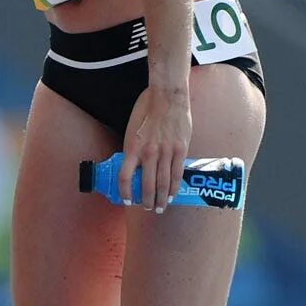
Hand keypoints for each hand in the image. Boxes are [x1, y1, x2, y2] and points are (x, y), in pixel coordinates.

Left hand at [119, 84, 191, 211]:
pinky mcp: (181, 150)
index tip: (126, 199)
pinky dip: (174, 187)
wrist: (167, 96)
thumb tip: (134, 165)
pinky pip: (177, 173)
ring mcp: (166, 152)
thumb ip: (133, 149)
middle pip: (146, 185)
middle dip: (146, 201)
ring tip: (160, 207)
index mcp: (132, 147)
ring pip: (163, 183)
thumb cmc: (146, 110)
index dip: (125, 191)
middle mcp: (149, 153)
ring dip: (161, 198)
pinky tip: (172, 195)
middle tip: (147, 209)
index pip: (125, 177)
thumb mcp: (131, 129)